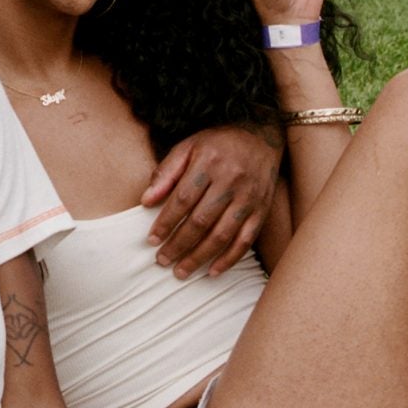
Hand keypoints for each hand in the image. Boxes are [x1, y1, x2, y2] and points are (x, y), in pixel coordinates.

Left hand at [143, 125, 281, 279]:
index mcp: (209, 163)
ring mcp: (248, 198)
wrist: (262, 136)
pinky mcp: (261, 210)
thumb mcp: (188, 146)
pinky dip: (230, 259)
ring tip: (181, 271)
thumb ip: (166, 172)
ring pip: (222, 235)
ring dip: (200, 257)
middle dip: (179, 245)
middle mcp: (231, 181)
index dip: (165, 222)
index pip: (183, 199)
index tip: (151, 240)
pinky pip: (245, 240)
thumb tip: (145, 201)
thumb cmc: (218, 143)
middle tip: (162, 260)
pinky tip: (213, 271)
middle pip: (201, 221)